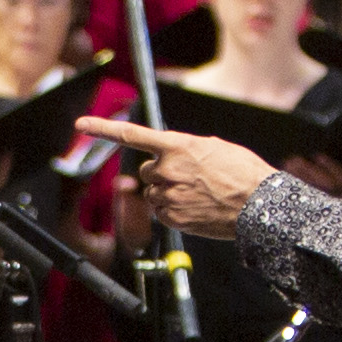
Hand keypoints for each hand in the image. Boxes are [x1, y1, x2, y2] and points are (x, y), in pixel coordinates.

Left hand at [77, 120, 272, 234]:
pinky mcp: (172, 217)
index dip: (103, 128)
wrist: (259, 204)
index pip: (131, 134)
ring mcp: (168, 194)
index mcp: (177, 145)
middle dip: (162, 173)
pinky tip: (196, 207)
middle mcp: (167, 169)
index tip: (81, 124)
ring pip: (153, 193)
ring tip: (199, 193)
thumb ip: (182, 150)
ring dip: (169, 192)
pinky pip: (161, 212)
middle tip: (191, 177)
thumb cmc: (242, 172)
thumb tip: (167, 158)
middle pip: (147, 171)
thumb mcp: (212, 148)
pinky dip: (173, 210)